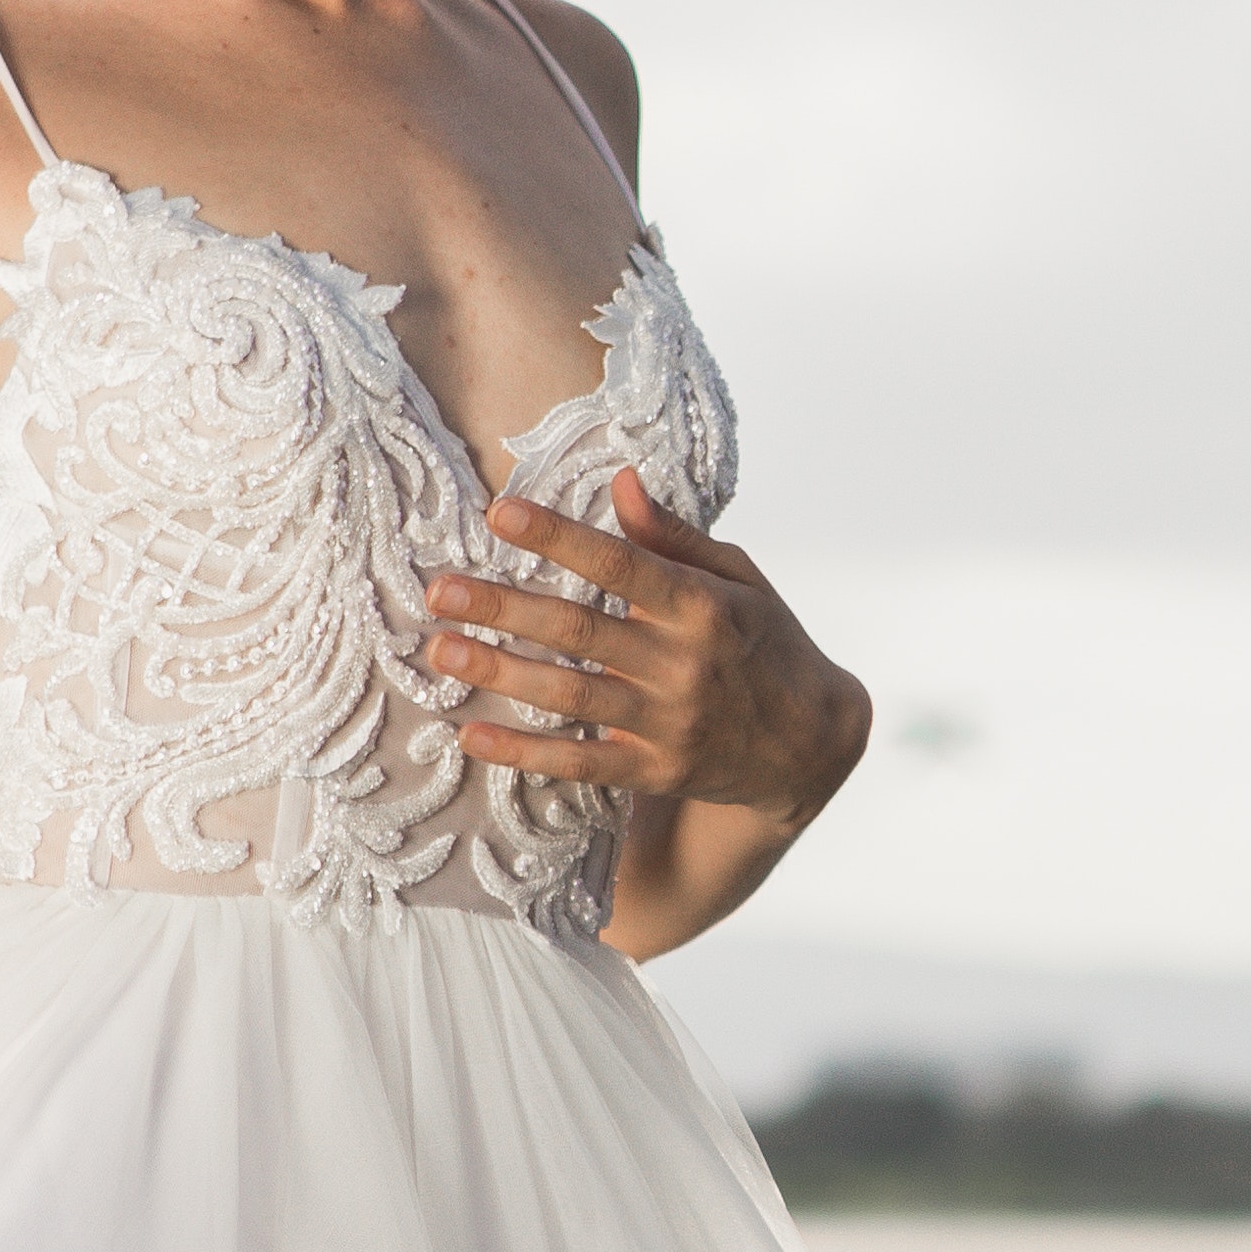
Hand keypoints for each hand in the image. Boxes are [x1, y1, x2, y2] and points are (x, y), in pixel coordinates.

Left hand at [424, 466, 871, 819]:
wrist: (810, 746)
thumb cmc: (766, 643)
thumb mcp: (739, 578)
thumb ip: (674, 536)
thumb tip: (621, 480)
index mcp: (704, 606)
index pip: (621, 564)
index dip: (559, 537)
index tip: (500, 513)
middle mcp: (686, 664)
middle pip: (582, 630)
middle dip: (506, 608)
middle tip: (441, 591)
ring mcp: (671, 723)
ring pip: (572, 696)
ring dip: (501, 674)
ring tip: (441, 652)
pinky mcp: (657, 771)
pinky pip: (582, 765)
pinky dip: (526, 754)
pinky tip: (472, 737)